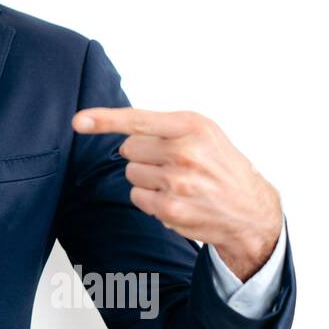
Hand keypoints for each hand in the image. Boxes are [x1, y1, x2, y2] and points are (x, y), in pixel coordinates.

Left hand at [72, 107, 282, 280]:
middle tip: (174, 163)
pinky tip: (176, 199)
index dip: (104, 120)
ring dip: (148, 178)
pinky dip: (150, 199)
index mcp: (192, 125)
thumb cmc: (219, 164)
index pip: (138, 120)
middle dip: (144, 155)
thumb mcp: (202, 132)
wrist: (251, 207)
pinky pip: (137, 197)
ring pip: (131, 173)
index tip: (78, 121)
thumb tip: (116, 131)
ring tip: (179, 182)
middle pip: (128, 149)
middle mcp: (185, 151)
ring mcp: (178, 182)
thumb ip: (162, 127)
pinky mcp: (171, 208)